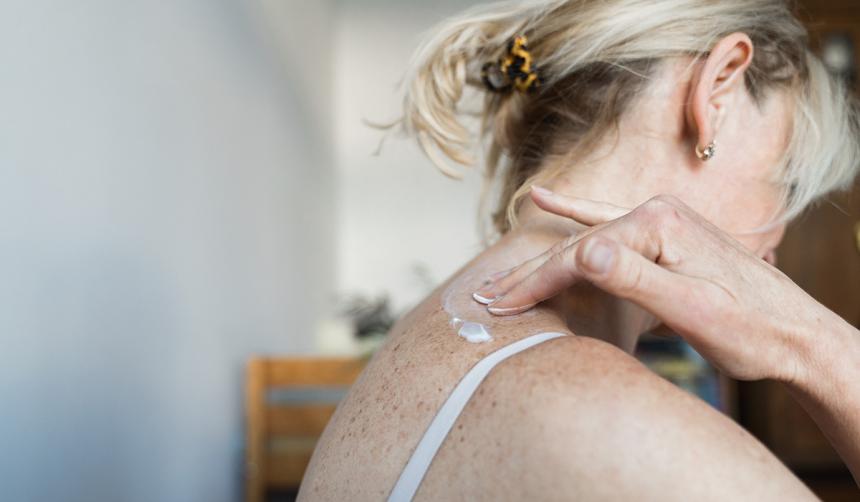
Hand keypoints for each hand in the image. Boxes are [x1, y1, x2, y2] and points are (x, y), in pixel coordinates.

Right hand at [474, 188, 829, 382]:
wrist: (796, 335)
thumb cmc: (749, 329)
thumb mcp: (692, 309)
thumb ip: (635, 277)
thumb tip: (582, 251)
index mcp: (659, 225)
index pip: (580, 256)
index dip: (536, 283)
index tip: (499, 306)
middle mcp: (657, 212)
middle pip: (577, 247)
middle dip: (529, 275)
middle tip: (484, 298)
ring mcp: (660, 221)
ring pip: (585, 241)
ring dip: (543, 261)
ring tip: (502, 276)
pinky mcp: (664, 237)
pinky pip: (607, 223)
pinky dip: (574, 214)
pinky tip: (545, 199)